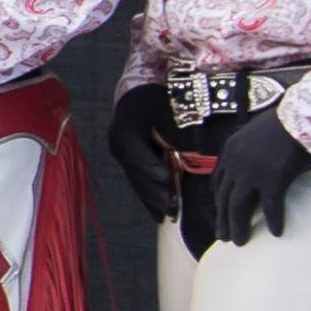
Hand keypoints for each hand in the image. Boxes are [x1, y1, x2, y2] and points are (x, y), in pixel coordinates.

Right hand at [97, 93, 179, 228]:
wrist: (134, 94)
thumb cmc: (152, 99)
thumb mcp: (163, 108)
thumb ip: (174, 129)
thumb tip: (193, 151)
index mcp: (124, 133)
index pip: (138, 156)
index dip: (153, 171)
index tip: (169, 182)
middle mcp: (117, 147)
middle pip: (137, 175)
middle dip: (155, 193)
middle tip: (172, 208)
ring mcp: (119, 155)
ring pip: (136, 182)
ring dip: (152, 200)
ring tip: (168, 216)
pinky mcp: (125, 161)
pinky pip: (136, 182)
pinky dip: (148, 197)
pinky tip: (156, 214)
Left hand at [195, 105, 310, 254]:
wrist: (302, 114)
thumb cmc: (283, 122)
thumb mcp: (253, 133)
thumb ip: (244, 151)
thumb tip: (246, 167)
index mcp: (229, 151)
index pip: (217, 183)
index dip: (218, 202)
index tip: (220, 214)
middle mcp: (236, 163)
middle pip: (224, 198)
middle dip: (223, 220)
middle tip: (224, 238)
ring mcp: (253, 172)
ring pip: (239, 207)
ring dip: (239, 227)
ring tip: (240, 242)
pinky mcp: (274, 179)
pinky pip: (271, 206)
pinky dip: (273, 221)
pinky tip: (277, 233)